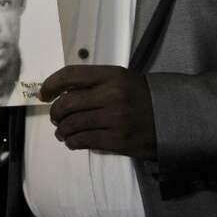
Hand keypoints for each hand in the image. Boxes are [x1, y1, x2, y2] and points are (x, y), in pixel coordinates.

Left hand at [40, 64, 155, 158]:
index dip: (51, 84)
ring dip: (62, 129)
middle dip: (55, 112)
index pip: (71, 75)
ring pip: (73, 124)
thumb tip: (59, 92)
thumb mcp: (119, 78)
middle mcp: (112, 95)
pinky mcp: (119, 140)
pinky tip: (72, 141)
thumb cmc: (139, 96)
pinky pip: (85, 141)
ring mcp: (116, 118)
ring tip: (61, 131)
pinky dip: (72, 142)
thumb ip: (92, 82)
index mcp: (111, 75)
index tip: (44, 93)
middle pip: (68, 103)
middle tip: (54, 117)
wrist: (173, 117)